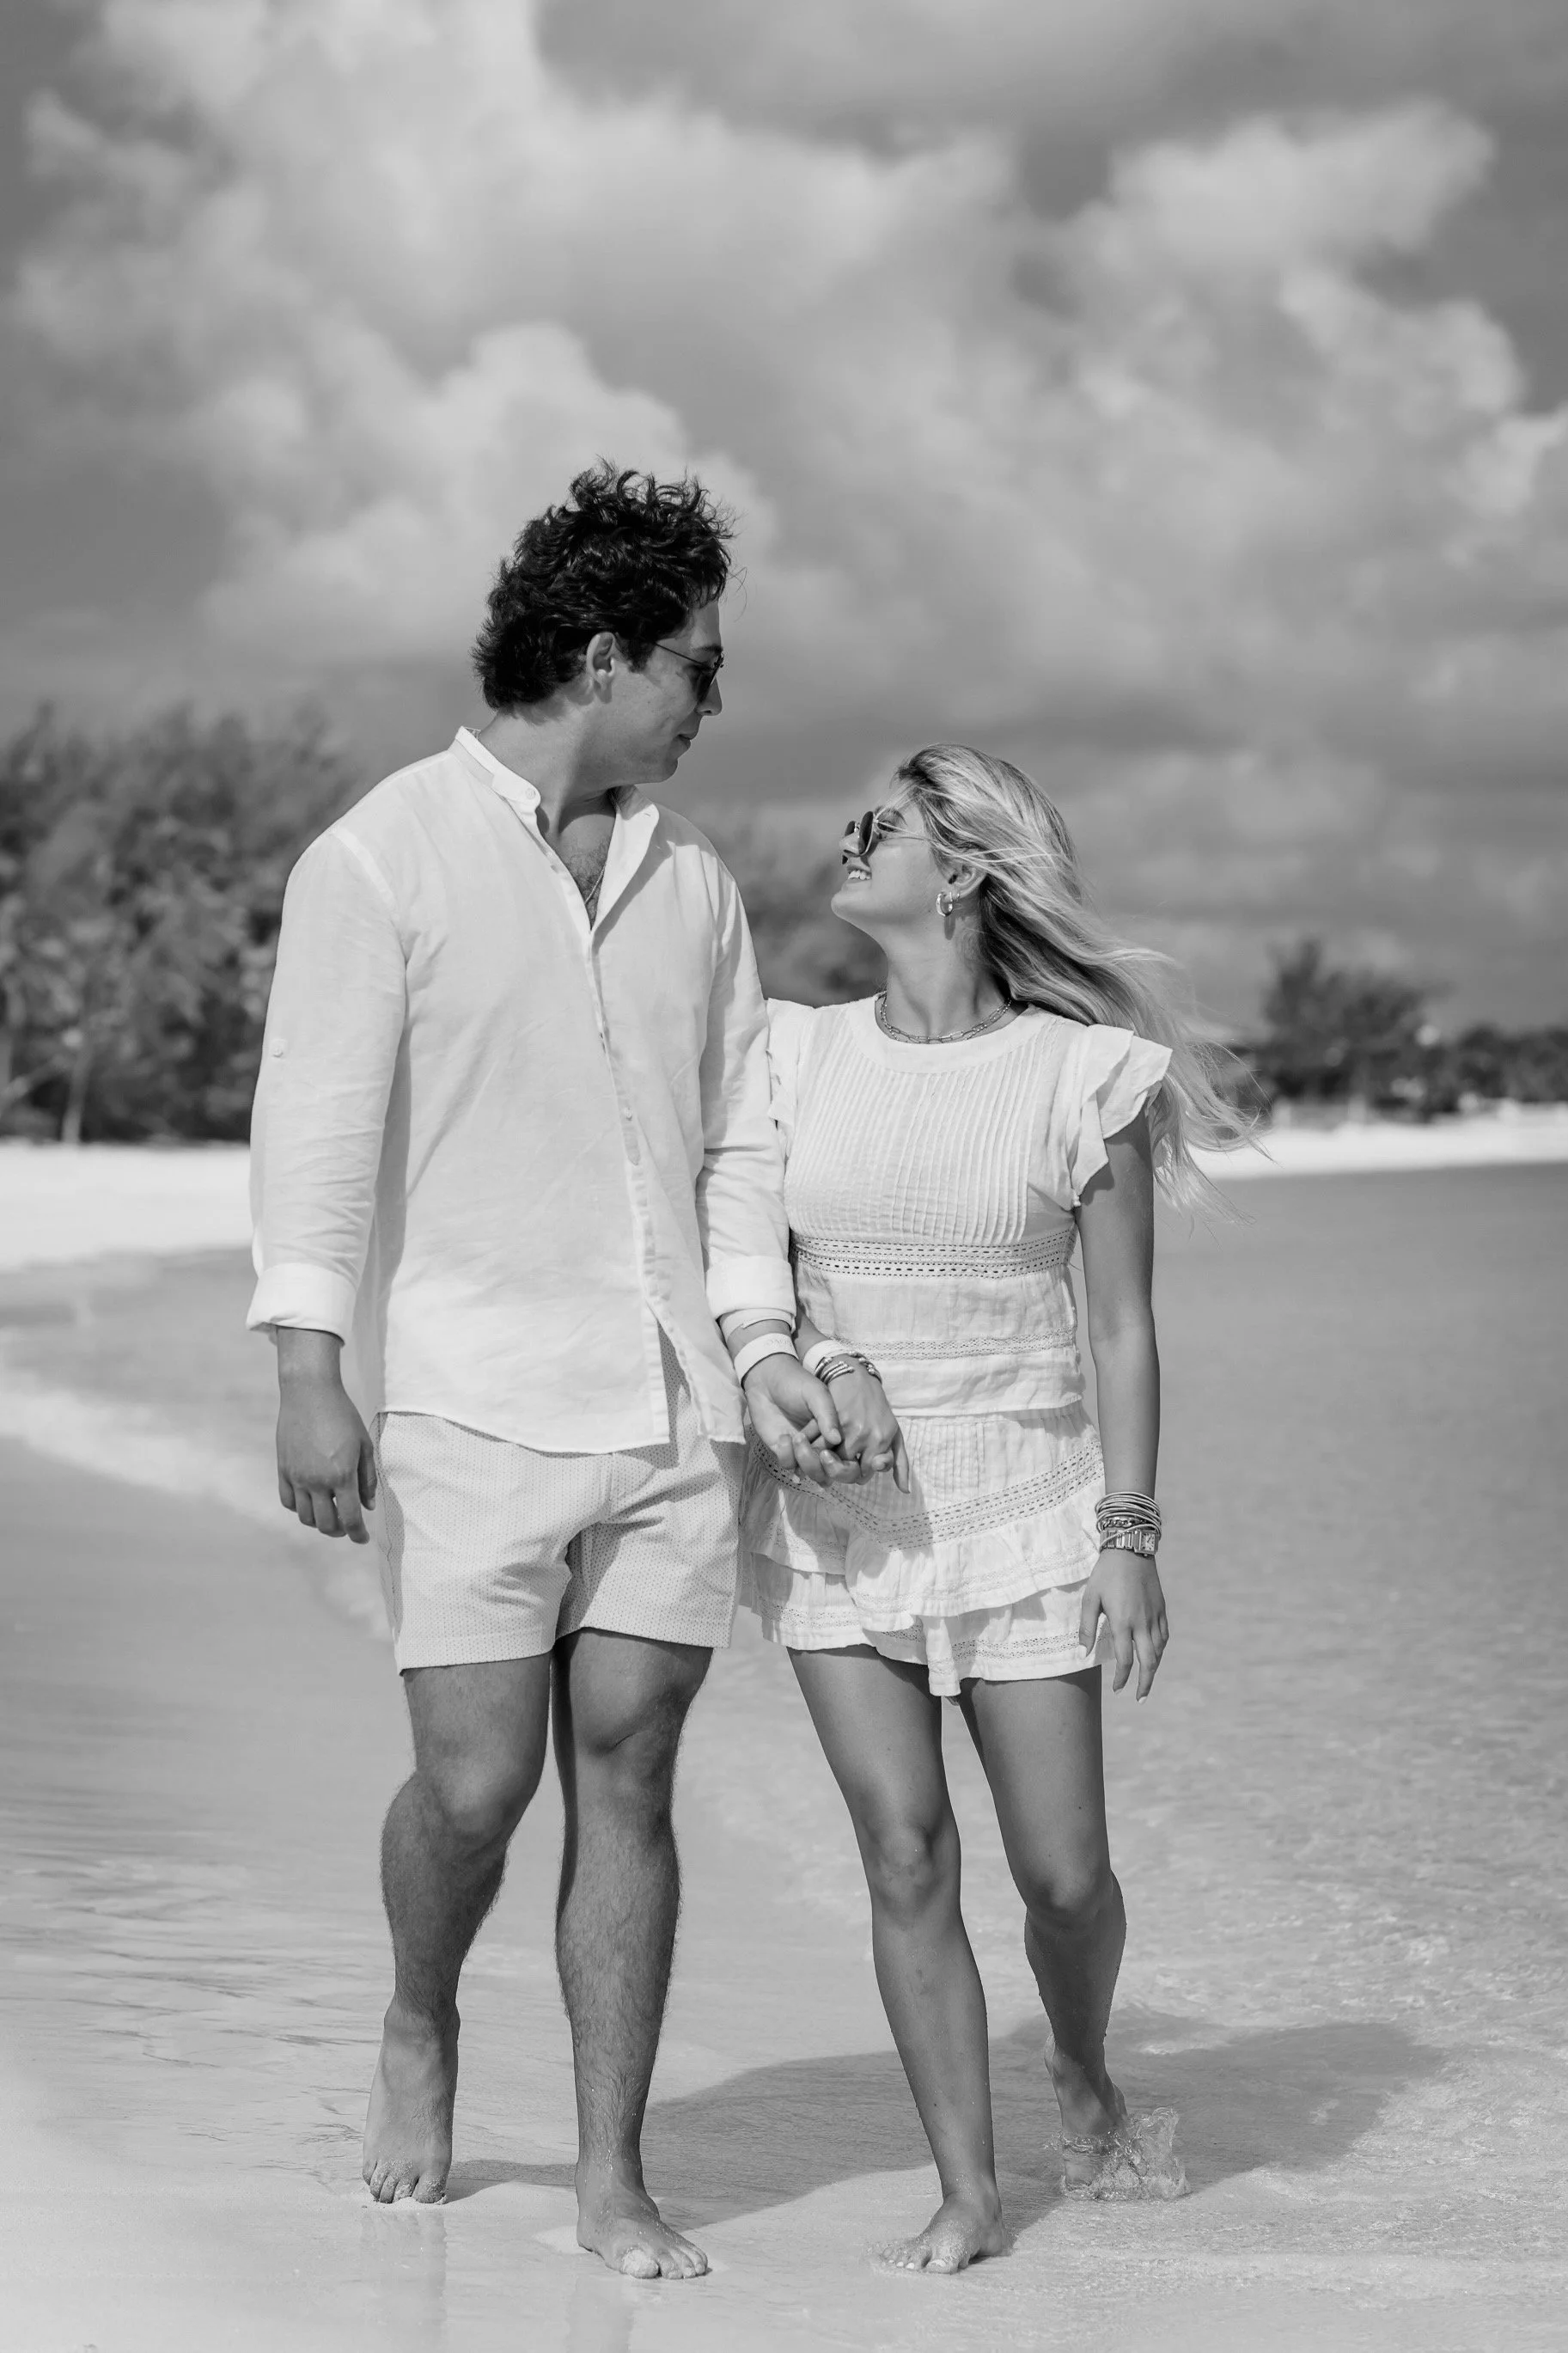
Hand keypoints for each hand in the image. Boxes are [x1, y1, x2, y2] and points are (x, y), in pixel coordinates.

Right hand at [275, 1329, 376, 1542]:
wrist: (309, 1394)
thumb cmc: (343, 1416)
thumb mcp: (364, 1445)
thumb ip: (368, 1478)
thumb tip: (369, 1506)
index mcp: (341, 1475)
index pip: (350, 1518)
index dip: (358, 1534)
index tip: (363, 1539)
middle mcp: (317, 1481)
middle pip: (326, 1524)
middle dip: (340, 1531)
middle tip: (348, 1527)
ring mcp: (297, 1477)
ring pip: (305, 1517)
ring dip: (320, 1523)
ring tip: (330, 1516)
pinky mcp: (283, 1470)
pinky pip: (288, 1501)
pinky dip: (300, 1509)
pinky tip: (311, 1502)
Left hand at [741, 1352, 844, 1486]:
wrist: (767, 1380)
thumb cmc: (795, 1383)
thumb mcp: (816, 1394)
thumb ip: (827, 1415)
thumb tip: (837, 1440)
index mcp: (835, 1429)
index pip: (844, 1454)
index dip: (840, 1458)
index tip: (831, 1447)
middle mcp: (821, 1442)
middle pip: (829, 1470)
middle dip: (820, 1463)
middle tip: (812, 1446)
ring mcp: (803, 1448)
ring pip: (810, 1472)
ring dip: (804, 1460)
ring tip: (796, 1438)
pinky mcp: (784, 1450)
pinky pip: (789, 1464)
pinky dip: (786, 1455)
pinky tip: (783, 1437)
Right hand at [824, 1368, 909, 1490]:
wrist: (855, 1377)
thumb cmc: (878, 1408)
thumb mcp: (894, 1432)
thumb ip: (899, 1462)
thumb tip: (905, 1491)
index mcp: (882, 1440)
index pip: (864, 1475)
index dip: (857, 1473)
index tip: (853, 1465)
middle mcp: (866, 1435)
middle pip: (846, 1471)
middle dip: (840, 1469)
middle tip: (838, 1461)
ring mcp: (846, 1428)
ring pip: (831, 1462)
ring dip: (826, 1460)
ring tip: (825, 1453)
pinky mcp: (829, 1420)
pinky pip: (818, 1446)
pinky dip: (814, 1449)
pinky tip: (815, 1446)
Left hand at [1078, 1550, 1167, 1698]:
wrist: (1130, 1549)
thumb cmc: (1105, 1573)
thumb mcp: (1090, 1598)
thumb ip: (1087, 1627)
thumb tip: (1082, 1653)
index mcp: (1123, 1622)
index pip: (1126, 1660)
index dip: (1123, 1679)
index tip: (1118, 1690)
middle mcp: (1142, 1623)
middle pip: (1149, 1662)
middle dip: (1145, 1683)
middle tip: (1140, 1698)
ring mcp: (1155, 1616)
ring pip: (1159, 1651)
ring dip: (1153, 1669)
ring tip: (1146, 1681)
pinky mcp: (1161, 1608)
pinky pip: (1164, 1636)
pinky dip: (1160, 1650)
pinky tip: (1155, 1655)